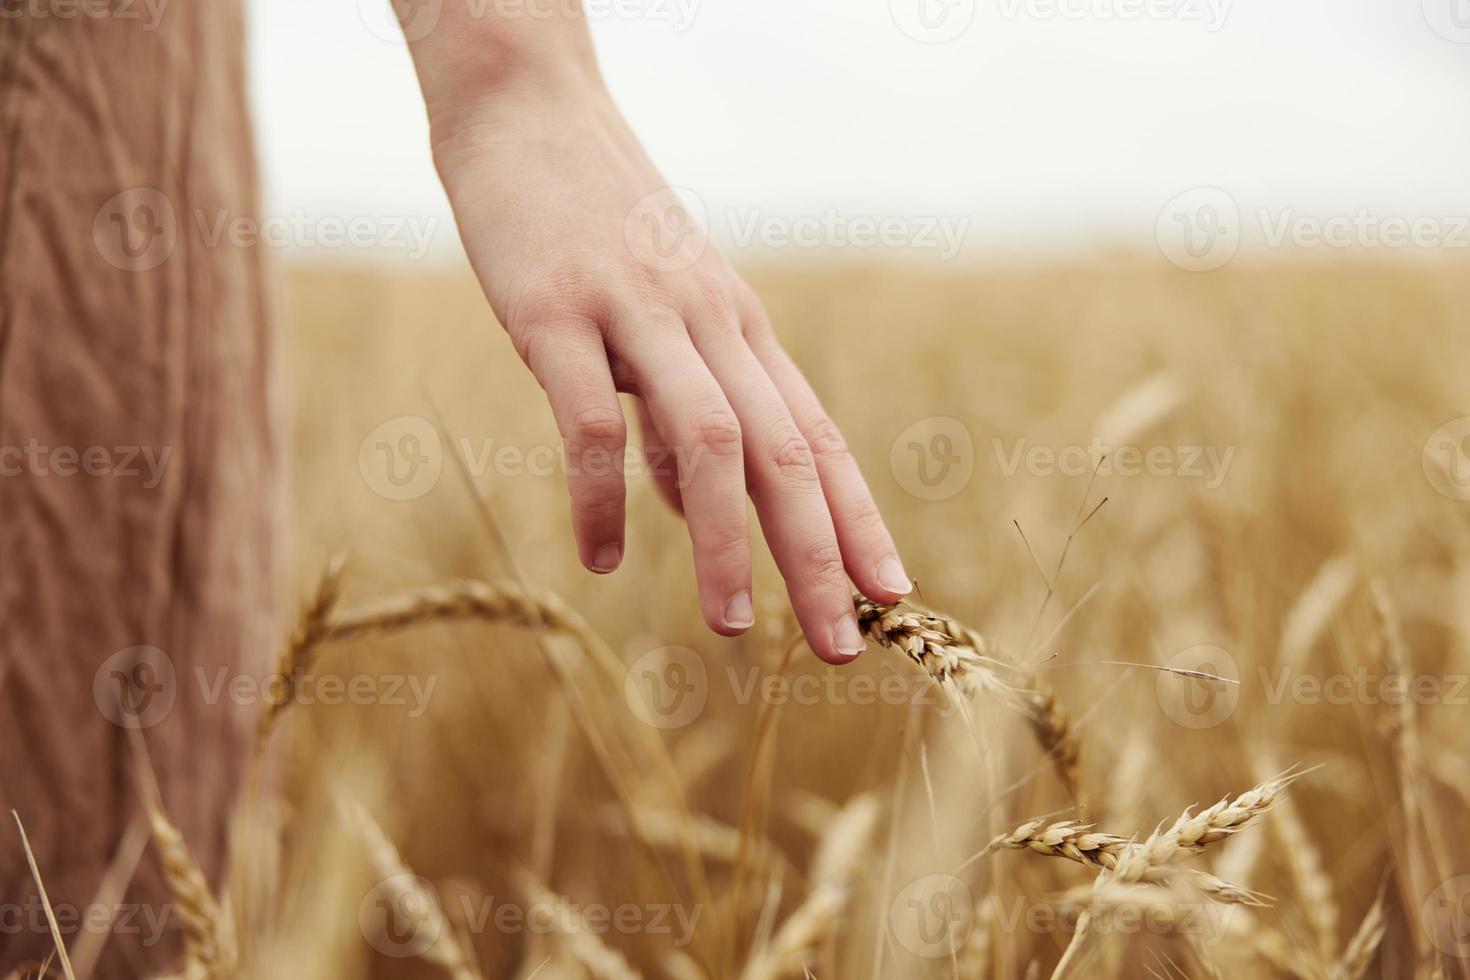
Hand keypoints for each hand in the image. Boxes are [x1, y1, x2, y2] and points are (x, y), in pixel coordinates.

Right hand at [427, 80, 910, 662]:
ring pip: (709, 443)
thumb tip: (686, 504)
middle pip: (786, 455)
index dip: (857, 520)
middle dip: (819, 556)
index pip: (815, 440)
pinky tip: (601, 558)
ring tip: (731, 625)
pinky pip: (590, 420)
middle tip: (842, 644)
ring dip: (726, 543)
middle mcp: (711, 325)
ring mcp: (638, 315)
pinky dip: (601, 497)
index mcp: (740, 331)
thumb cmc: (593, 222)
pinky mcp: (558, 311)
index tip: (891, 593)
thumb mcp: (658, 316)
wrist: (528, 109)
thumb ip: (676, 408)